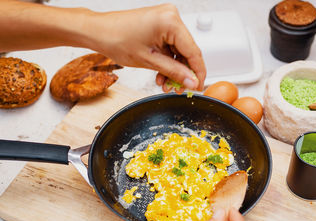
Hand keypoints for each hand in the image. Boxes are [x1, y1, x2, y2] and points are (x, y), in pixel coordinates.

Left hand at [90, 4, 205, 91]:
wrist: (98, 31)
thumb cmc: (115, 39)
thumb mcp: (149, 61)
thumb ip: (174, 72)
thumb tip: (191, 82)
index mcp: (170, 21)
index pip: (194, 51)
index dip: (197, 73)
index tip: (197, 87)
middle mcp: (171, 16)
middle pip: (188, 51)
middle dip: (183, 73)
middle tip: (179, 89)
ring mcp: (166, 19)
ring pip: (179, 51)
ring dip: (174, 69)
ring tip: (166, 84)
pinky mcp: (161, 24)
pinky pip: (171, 46)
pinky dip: (168, 61)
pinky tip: (162, 74)